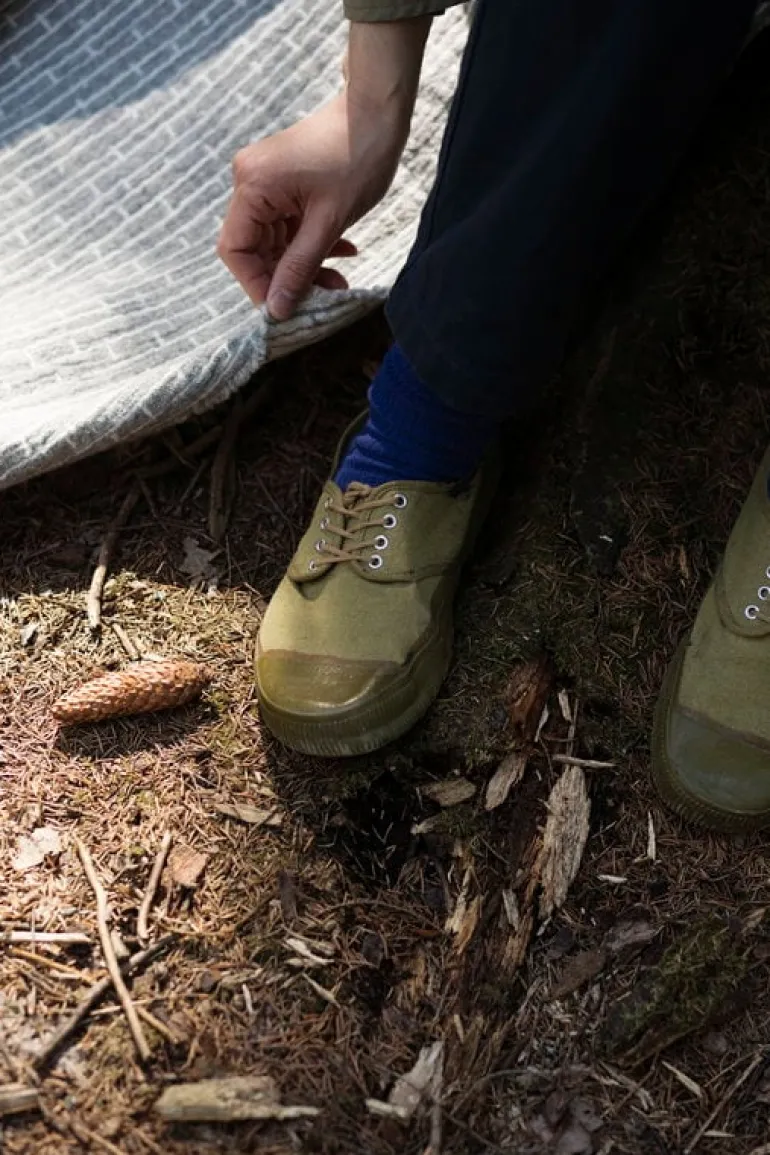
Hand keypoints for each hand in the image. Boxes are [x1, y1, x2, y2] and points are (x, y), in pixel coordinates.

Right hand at [218, 91, 405, 320]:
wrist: (379, 112)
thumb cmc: (357, 158)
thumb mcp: (328, 222)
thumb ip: (299, 267)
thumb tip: (276, 309)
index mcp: (252, 186)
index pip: (235, 250)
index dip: (256, 284)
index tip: (284, 308)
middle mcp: (251, 182)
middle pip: (255, 249)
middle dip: (287, 277)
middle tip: (322, 296)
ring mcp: (268, 182)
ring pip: (276, 242)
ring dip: (305, 264)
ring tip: (339, 280)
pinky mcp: (285, 183)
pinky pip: (290, 226)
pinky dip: (312, 244)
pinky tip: (342, 253)